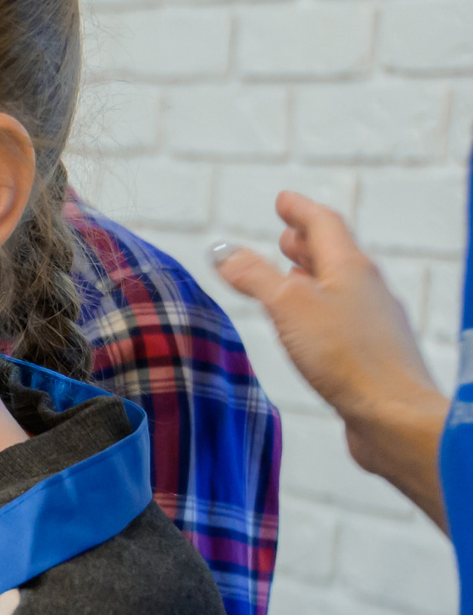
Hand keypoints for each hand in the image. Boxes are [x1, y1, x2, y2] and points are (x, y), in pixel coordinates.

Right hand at [212, 192, 447, 527]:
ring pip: (339, 288)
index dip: (300, 210)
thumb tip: (223, 251)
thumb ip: (254, 277)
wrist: (392, 414)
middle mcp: (367, 290)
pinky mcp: (369, 354)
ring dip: (313, 277)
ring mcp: (372, 322)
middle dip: (306, 243)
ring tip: (290, 277)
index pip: (324, 225)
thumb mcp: (288, 307)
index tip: (283, 200)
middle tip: (286, 234)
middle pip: (335, 255)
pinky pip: (342, 318)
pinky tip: (307, 327)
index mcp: (350, 268)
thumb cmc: (346, 358)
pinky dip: (320, 309)